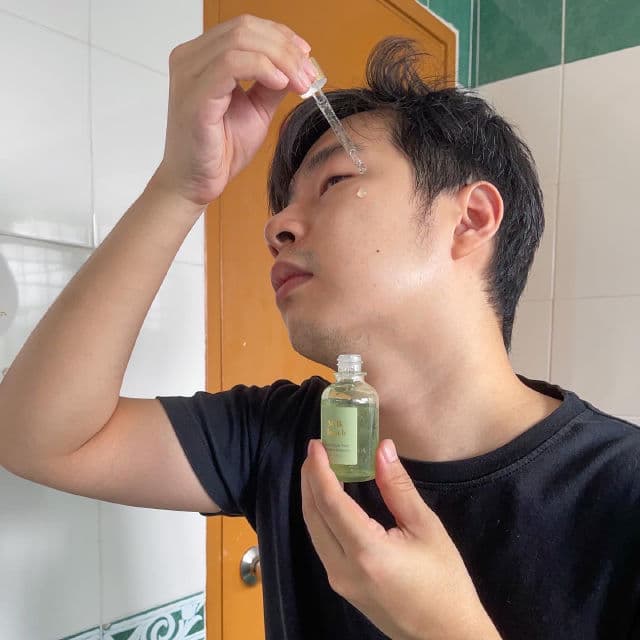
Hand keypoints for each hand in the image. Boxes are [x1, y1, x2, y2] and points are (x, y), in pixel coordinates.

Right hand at [150, 14, 314, 209]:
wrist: (196, 184)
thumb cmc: (219, 150)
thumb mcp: (256, 110)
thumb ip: (271, 85)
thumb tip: (297, 65)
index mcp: (201, 57)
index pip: (244, 27)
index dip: (280, 36)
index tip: (306, 56)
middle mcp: (190, 59)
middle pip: (245, 28)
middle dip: (285, 48)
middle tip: (308, 73)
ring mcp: (189, 75)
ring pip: (240, 40)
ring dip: (280, 59)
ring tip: (299, 82)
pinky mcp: (195, 97)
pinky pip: (230, 64)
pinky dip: (262, 69)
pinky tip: (280, 84)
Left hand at [301, 439, 501, 639]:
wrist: (446, 636)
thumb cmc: (445, 582)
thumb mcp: (427, 528)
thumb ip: (398, 488)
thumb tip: (382, 448)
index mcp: (366, 552)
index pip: (330, 503)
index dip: (320, 470)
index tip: (317, 444)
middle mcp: (343, 568)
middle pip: (314, 516)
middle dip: (310, 479)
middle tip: (317, 449)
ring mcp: (339, 581)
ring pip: (314, 531)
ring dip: (313, 497)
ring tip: (321, 467)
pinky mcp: (343, 586)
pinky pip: (322, 543)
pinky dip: (321, 516)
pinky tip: (331, 498)